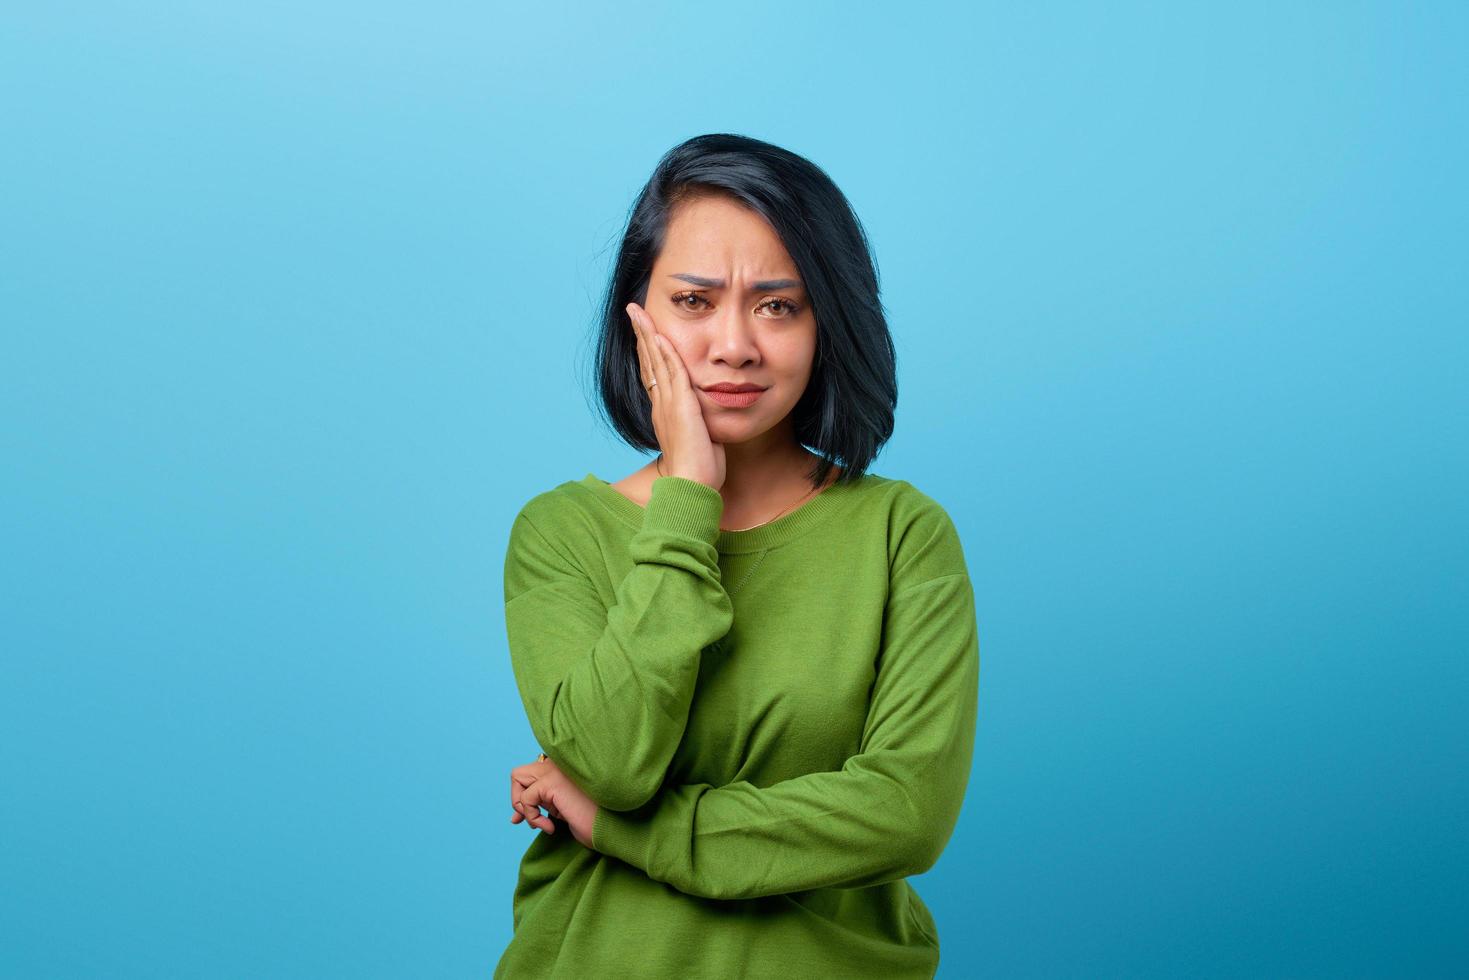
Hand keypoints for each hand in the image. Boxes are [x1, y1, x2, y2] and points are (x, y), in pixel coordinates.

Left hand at [509, 755, 597, 848]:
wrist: (611, 827)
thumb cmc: (591, 821)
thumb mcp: (560, 810)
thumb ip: (540, 806)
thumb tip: (514, 817)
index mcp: (562, 767)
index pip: (530, 773)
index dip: (524, 796)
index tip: (525, 819)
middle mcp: (558, 763)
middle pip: (519, 773)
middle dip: (518, 799)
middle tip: (532, 820)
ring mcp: (554, 770)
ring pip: (516, 777)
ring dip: (523, 807)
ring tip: (542, 822)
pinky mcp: (551, 782)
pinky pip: (525, 799)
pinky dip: (532, 818)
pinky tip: (550, 827)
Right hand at [626, 301, 725, 491]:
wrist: (691, 487)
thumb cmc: (698, 470)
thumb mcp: (699, 439)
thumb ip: (699, 423)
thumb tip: (706, 417)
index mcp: (664, 411)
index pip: (652, 372)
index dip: (647, 349)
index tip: (644, 330)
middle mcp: (661, 404)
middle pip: (648, 360)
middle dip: (641, 333)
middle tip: (633, 310)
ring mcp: (668, 405)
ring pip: (655, 362)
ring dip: (648, 334)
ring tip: (639, 312)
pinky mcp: (681, 408)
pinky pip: (672, 375)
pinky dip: (665, 355)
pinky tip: (661, 336)